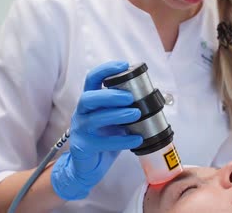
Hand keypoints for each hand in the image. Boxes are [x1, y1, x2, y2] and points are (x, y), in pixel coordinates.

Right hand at [51, 61, 142, 199]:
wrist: (89, 166)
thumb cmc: (104, 138)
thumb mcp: (116, 119)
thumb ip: (126, 108)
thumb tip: (151, 99)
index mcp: (90, 101)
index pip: (92, 79)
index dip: (106, 70)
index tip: (124, 65)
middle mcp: (82, 112)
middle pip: (89, 98)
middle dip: (110, 95)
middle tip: (130, 98)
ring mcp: (80, 130)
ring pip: (95, 119)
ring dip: (117, 115)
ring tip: (136, 114)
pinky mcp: (83, 147)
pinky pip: (102, 143)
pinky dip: (121, 141)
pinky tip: (137, 139)